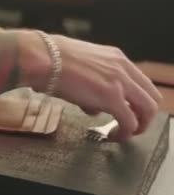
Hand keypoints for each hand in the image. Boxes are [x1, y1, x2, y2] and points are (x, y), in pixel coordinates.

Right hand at [19, 32, 161, 140]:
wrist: (42, 58)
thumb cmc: (49, 60)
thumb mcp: (77, 66)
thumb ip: (89, 82)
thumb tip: (90, 103)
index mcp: (115, 57)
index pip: (140, 81)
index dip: (136, 101)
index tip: (126, 111)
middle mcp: (123, 68)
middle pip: (151, 96)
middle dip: (143, 116)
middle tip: (129, 126)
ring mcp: (120, 83)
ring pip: (148, 110)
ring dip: (138, 126)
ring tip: (121, 134)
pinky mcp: (112, 99)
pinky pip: (129, 122)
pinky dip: (124, 133)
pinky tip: (112, 136)